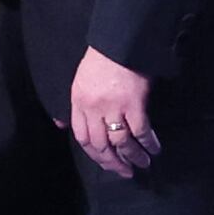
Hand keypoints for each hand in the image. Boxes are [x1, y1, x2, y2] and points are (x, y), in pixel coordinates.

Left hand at [68, 50, 158, 178]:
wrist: (120, 42)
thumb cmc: (101, 60)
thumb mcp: (79, 81)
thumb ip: (73, 106)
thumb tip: (60, 126)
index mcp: (78, 102)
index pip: (82, 137)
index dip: (94, 154)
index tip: (105, 163)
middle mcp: (94, 108)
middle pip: (101, 145)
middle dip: (113, 162)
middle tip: (124, 172)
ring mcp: (114, 107)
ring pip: (120, 142)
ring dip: (132, 157)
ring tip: (142, 164)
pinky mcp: (134, 104)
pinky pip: (140, 131)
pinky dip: (148, 143)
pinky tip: (153, 149)